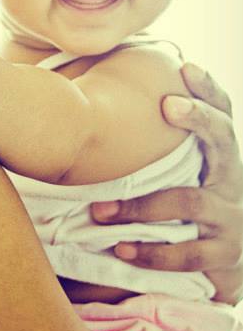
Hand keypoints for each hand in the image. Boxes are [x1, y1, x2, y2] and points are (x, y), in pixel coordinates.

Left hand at [91, 63, 242, 303]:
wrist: (225, 263)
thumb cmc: (188, 203)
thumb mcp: (184, 170)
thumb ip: (155, 140)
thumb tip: (101, 92)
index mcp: (220, 157)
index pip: (223, 113)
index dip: (208, 89)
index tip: (186, 67)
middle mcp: (232, 180)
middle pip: (225, 140)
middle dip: (199, 119)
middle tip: (168, 104)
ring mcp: (231, 217)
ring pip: (190, 202)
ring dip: (141, 206)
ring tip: (101, 209)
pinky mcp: (224, 256)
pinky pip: (189, 254)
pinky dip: (153, 253)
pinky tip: (121, 250)